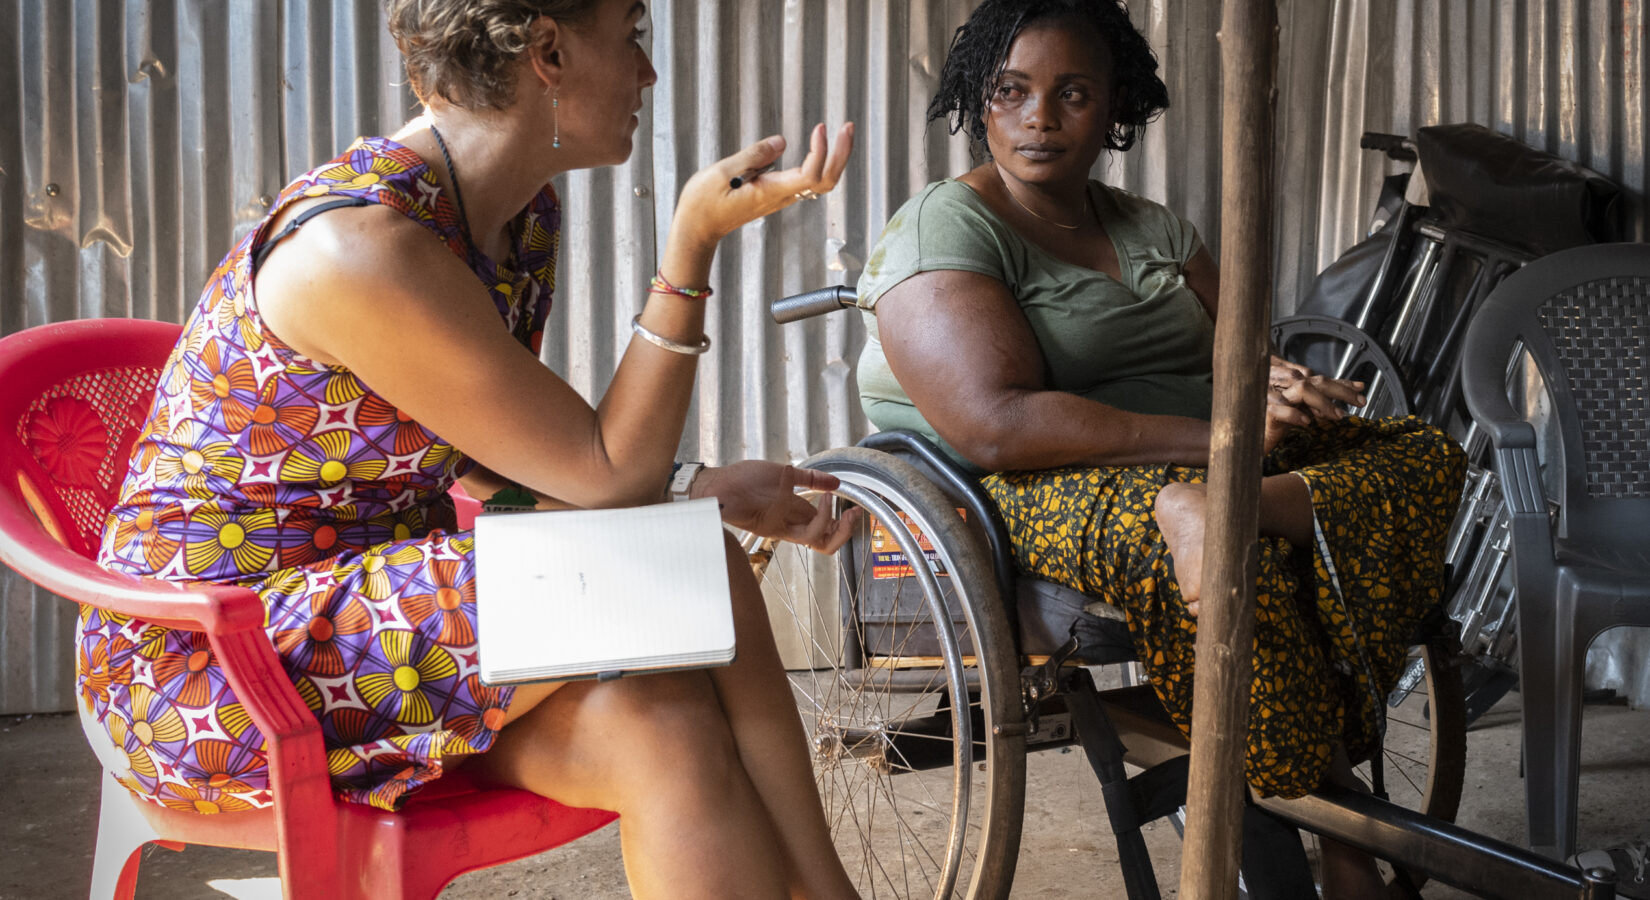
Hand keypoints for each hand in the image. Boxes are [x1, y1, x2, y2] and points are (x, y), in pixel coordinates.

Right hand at [673, 122, 855, 248]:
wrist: (697, 229)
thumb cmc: (704, 204)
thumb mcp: (722, 173)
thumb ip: (753, 156)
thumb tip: (781, 142)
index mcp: (771, 191)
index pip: (812, 174)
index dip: (821, 151)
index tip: (819, 127)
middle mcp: (781, 196)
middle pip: (826, 180)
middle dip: (841, 153)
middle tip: (848, 127)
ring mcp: (780, 197)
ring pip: (821, 181)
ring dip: (836, 157)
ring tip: (841, 132)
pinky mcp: (776, 194)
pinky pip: (808, 180)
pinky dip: (821, 162)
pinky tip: (821, 147)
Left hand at [690, 460, 858, 553]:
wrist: (718, 483)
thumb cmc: (745, 480)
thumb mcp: (785, 475)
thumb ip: (811, 479)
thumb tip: (836, 482)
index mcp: (796, 518)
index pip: (827, 534)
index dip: (845, 528)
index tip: (855, 510)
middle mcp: (790, 527)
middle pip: (826, 545)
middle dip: (844, 531)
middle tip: (851, 514)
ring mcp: (779, 526)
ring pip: (813, 539)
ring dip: (826, 519)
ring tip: (827, 497)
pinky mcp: (766, 521)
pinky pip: (787, 514)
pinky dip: (798, 497)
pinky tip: (793, 476)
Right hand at [1267, 355, 1365, 420]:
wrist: (1242, 439)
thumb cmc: (1268, 425)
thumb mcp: (1295, 413)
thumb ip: (1313, 405)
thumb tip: (1338, 405)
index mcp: (1287, 384)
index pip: (1318, 379)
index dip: (1341, 382)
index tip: (1360, 389)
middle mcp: (1279, 385)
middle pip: (1314, 380)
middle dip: (1340, 389)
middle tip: (1360, 401)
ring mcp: (1269, 396)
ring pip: (1301, 390)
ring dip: (1323, 403)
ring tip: (1337, 416)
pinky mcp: (1261, 412)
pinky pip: (1278, 409)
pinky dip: (1294, 415)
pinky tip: (1307, 423)